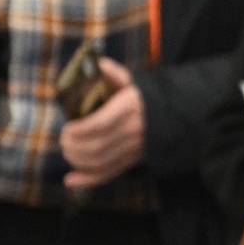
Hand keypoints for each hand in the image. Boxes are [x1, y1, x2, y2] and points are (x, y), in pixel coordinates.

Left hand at [61, 58, 144, 188]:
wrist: (179, 115)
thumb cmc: (148, 98)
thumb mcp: (134, 81)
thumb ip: (114, 73)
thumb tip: (97, 64)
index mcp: (131, 108)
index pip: (100, 123)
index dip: (79, 130)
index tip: (67, 128)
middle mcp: (134, 130)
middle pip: (97, 145)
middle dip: (74, 146)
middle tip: (64, 140)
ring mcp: (135, 148)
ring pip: (101, 161)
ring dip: (78, 160)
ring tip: (68, 152)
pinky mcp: (135, 160)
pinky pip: (110, 173)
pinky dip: (88, 180)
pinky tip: (71, 180)